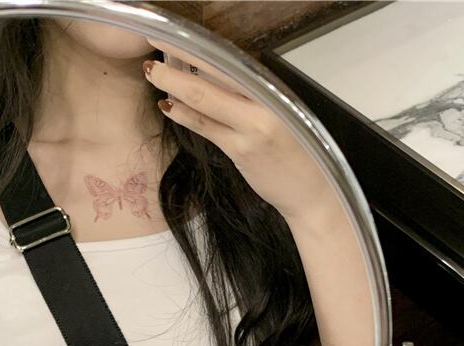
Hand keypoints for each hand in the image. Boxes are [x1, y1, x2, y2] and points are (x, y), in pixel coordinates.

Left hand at [143, 37, 335, 222]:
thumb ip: (254, 98)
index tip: (178, 36)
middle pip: (214, 73)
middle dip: (179, 58)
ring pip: (204, 98)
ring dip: (173, 84)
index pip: (230, 60)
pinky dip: (184, 115)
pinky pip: (206, 127)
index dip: (200, 48)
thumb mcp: (281, 115)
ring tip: (151, 72)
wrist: (312, 191)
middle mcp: (263, 101)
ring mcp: (251, 126)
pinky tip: (168, 106)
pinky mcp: (240, 149)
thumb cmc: (298, 154)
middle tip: (152, 44)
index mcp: (273, 88)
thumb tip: (220, 81)